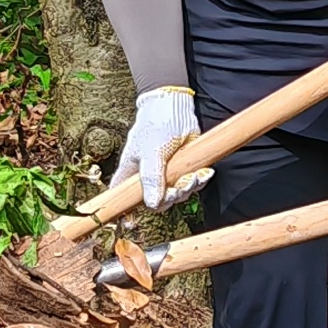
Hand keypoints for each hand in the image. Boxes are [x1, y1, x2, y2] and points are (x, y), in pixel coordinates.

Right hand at [113, 84, 207, 209]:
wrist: (175, 106)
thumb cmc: (155, 125)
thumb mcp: (151, 152)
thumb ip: (151, 178)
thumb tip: (153, 204)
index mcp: (130, 175)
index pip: (123, 199)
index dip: (125, 212)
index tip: (131, 222)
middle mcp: (147, 178)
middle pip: (158, 202)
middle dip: (172, 197)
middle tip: (180, 186)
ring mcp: (166, 175)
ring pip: (177, 194)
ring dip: (189, 188)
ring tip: (195, 175)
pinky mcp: (183, 169)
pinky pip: (191, 184)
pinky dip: (199, 180)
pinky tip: (204, 173)